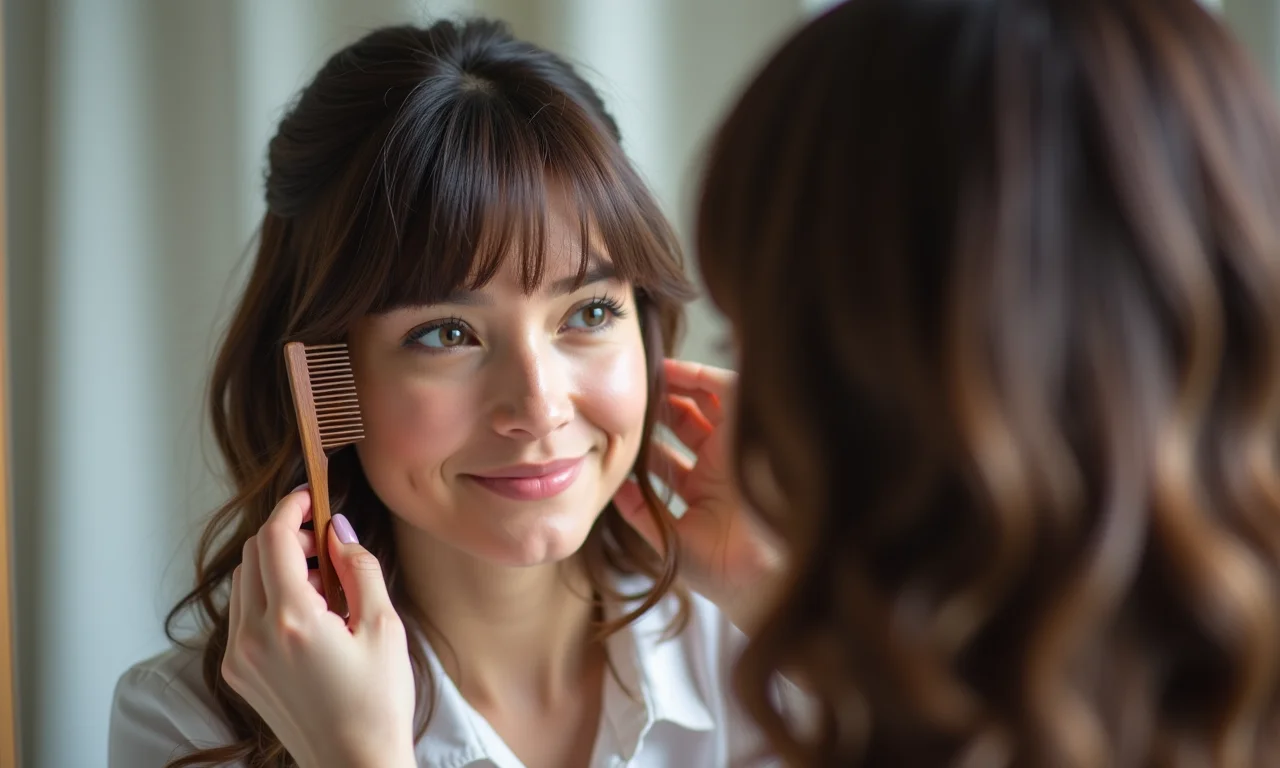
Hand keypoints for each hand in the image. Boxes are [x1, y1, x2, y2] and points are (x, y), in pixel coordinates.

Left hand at [222, 489, 417, 767]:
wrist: (354, 765)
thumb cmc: (377, 703)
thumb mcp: (383, 626)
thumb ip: (359, 568)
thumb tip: (338, 530)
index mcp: (291, 620)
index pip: (272, 539)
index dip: (290, 508)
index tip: (309, 496)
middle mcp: (254, 636)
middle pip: (253, 555)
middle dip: (286, 536)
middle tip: (326, 544)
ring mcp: (240, 657)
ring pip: (244, 582)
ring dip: (276, 565)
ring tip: (321, 583)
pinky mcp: (238, 673)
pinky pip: (243, 614)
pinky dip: (268, 596)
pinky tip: (306, 613)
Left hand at [614, 359, 784, 634]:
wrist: (763, 579)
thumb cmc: (724, 573)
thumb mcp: (670, 539)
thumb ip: (640, 512)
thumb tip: (614, 488)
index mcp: (704, 491)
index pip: (671, 452)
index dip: (647, 437)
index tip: (618, 424)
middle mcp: (720, 466)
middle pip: (687, 422)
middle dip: (659, 406)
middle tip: (632, 393)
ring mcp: (735, 449)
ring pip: (706, 402)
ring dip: (677, 386)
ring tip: (647, 375)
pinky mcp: (749, 432)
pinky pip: (728, 392)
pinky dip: (701, 376)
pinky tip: (671, 370)